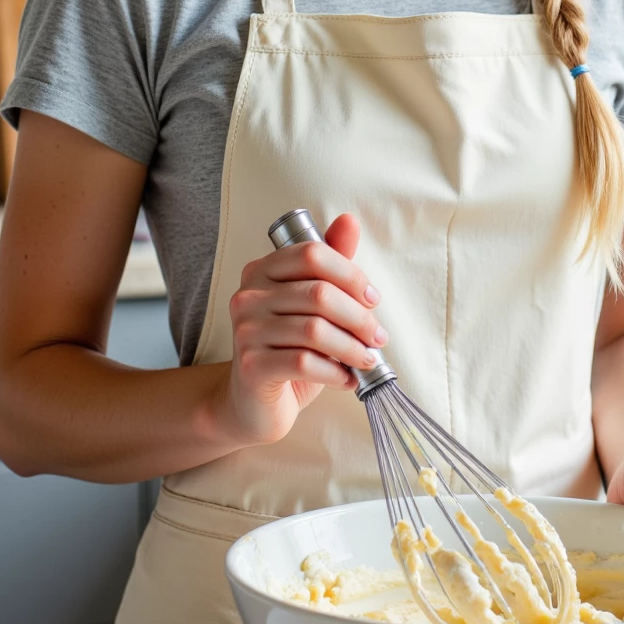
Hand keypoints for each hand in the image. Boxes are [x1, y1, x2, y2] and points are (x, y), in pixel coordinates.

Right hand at [224, 213, 386, 446]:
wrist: (253, 402)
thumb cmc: (289, 349)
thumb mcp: (312, 305)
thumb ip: (331, 264)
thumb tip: (349, 221)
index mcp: (262, 270)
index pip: (312, 253)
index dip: (351, 274)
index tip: (373, 298)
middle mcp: (248, 295)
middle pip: (318, 293)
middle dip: (359, 317)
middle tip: (378, 337)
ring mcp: (245, 331)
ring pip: (314, 330)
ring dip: (352, 347)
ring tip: (367, 359)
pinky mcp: (251, 366)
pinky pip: (305, 362)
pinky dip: (336, 372)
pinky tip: (347, 379)